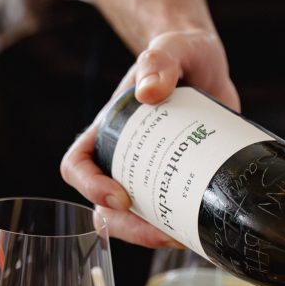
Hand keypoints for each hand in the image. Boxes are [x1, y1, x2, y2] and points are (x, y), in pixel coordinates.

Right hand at [60, 27, 239, 245]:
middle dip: (128, 228)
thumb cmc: (181, 53)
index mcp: (108, 129)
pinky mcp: (176, 180)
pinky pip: (167, 215)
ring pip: (134, 220)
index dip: (90, 187)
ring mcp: (149, 172)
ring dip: (151, 237)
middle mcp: (122, 156)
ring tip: (183, 237)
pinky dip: (179, 228)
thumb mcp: (171, 48)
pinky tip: (200, 231)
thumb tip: (149, 91)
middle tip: (164, 233)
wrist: (208, 64)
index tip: (122, 197)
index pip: (77, 165)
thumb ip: (160, 59)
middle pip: (104, 208)